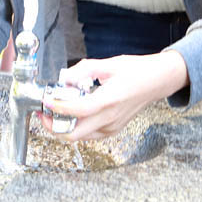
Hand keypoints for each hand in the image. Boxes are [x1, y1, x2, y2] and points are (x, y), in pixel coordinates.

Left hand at [37, 51, 187, 140]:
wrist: (158, 81)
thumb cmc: (137, 71)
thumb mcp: (109, 64)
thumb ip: (84, 70)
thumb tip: (64, 77)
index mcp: (109, 100)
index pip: (77, 111)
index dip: (57, 107)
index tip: (45, 100)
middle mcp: (110, 118)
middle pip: (73, 135)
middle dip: (53, 126)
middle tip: (43, 113)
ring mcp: (112, 127)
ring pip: (80, 137)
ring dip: (64, 127)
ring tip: (55, 111)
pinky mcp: (113, 130)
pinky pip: (89, 134)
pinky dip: (77, 126)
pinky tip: (73, 112)